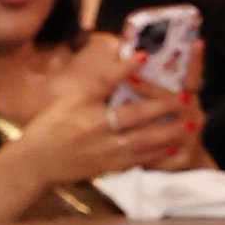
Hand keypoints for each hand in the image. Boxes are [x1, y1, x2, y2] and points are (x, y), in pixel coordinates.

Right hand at [22, 32, 202, 194]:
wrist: (37, 162)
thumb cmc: (51, 126)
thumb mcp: (69, 100)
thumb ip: (96, 84)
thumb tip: (122, 63)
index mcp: (84, 110)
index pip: (106, 84)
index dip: (125, 69)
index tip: (144, 56)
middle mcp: (97, 131)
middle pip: (134, 118)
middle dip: (161, 108)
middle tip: (185, 99)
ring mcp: (105, 152)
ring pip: (141, 143)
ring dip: (166, 133)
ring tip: (187, 124)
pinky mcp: (109, 168)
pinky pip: (137, 161)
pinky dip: (156, 154)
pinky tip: (172, 147)